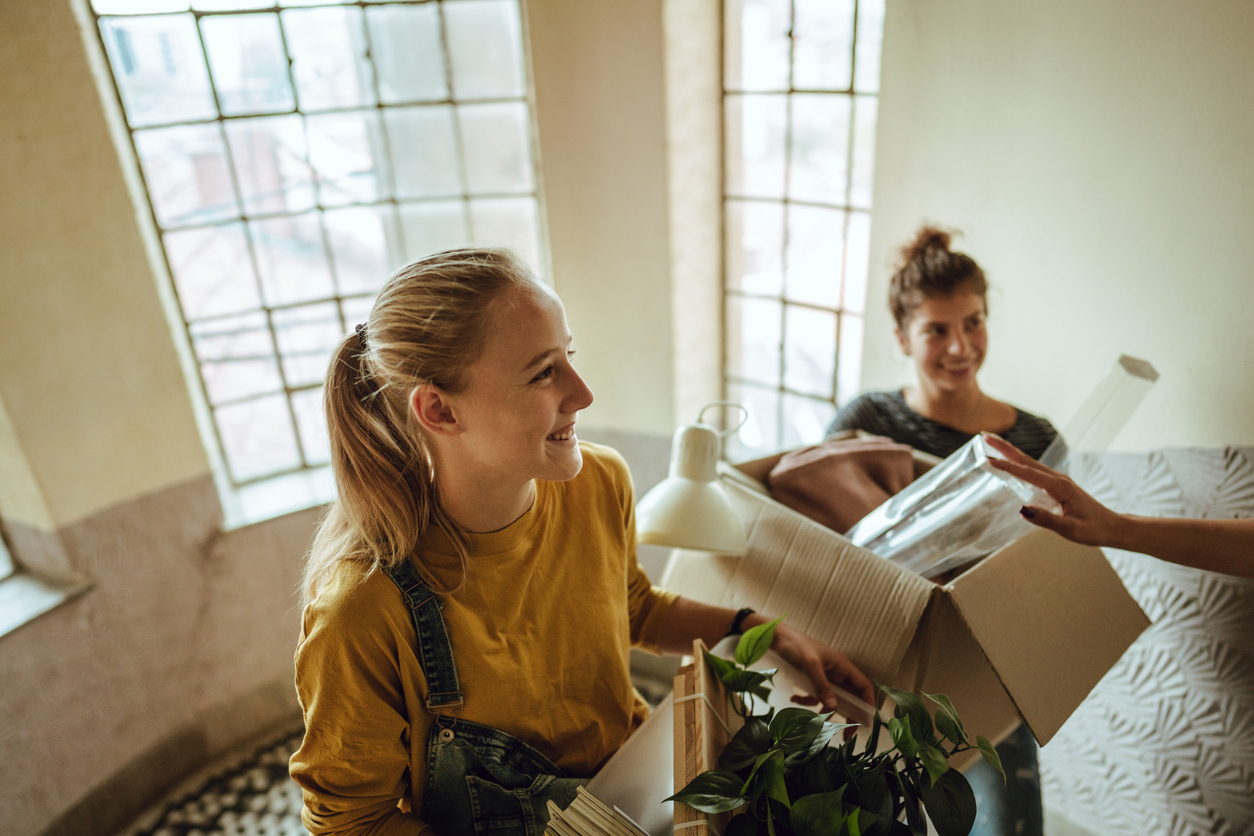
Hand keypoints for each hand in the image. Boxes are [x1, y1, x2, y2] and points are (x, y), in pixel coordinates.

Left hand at [769, 621, 875, 728]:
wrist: (774, 637)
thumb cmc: (795, 645)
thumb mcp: (810, 665)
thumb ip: (822, 686)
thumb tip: (834, 708)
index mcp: (842, 665)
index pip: (863, 685)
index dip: (867, 703)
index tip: (865, 721)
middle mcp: (836, 672)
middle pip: (850, 697)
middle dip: (848, 715)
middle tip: (846, 735)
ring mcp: (824, 677)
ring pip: (832, 699)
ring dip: (825, 710)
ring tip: (816, 722)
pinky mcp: (811, 679)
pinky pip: (815, 696)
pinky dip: (807, 700)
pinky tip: (794, 698)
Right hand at [983, 433, 1126, 546]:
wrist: (1113, 527)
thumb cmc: (1094, 529)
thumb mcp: (1070, 530)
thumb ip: (1046, 520)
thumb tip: (1022, 510)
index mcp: (1060, 487)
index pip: (1027, 474)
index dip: (1006, 467)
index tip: (987, 459)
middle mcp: (1058, 479)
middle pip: (1026, 460)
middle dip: (1004, 447)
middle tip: (984, 436)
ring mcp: (1058, 481)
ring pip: (1029, 463)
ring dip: (1010, 452)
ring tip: (992, 444)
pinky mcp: (1058, 485)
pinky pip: (1033, 471)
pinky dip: (1019, 463)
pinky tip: (1011, 462)